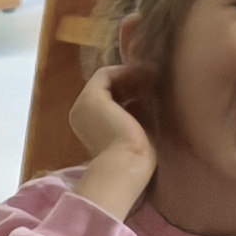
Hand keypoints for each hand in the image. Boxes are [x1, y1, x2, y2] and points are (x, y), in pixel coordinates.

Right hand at [67, 61, 158, 219]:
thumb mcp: (136, 130)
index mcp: (89, 126)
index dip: (130, 91)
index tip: (152, 89)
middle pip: (107, 88)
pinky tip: (146, 75)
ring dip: (130, 75)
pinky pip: (107, 74)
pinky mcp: (91, 97)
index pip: (109, 99)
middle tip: (155, 78)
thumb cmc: (135, 155)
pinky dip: (126, 71)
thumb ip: (135, 114)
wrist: (127, 164)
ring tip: (153, 75)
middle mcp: (81, 113)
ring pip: (108, 80)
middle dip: (131, 81)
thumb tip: (142, 98)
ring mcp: (83, 104)